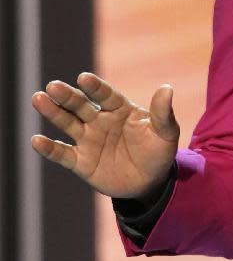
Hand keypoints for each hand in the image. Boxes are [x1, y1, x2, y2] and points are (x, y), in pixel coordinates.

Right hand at [31, 73, 179, 197]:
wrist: (150, 182)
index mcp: (119, 109)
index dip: (95, 87)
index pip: (105, 95)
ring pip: (67, 123)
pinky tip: (37, 141)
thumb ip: (163, 113)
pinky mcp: (81, 161)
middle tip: (53, 87)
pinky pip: (63, 153)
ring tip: (38, 99)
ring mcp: (88, 140)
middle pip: (81, 105)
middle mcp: (100, 120)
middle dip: (67, 96)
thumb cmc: (158, 152)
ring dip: (53, 112)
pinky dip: (50, 148)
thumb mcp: (165, 133)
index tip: (83, 78)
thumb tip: (167, 89)